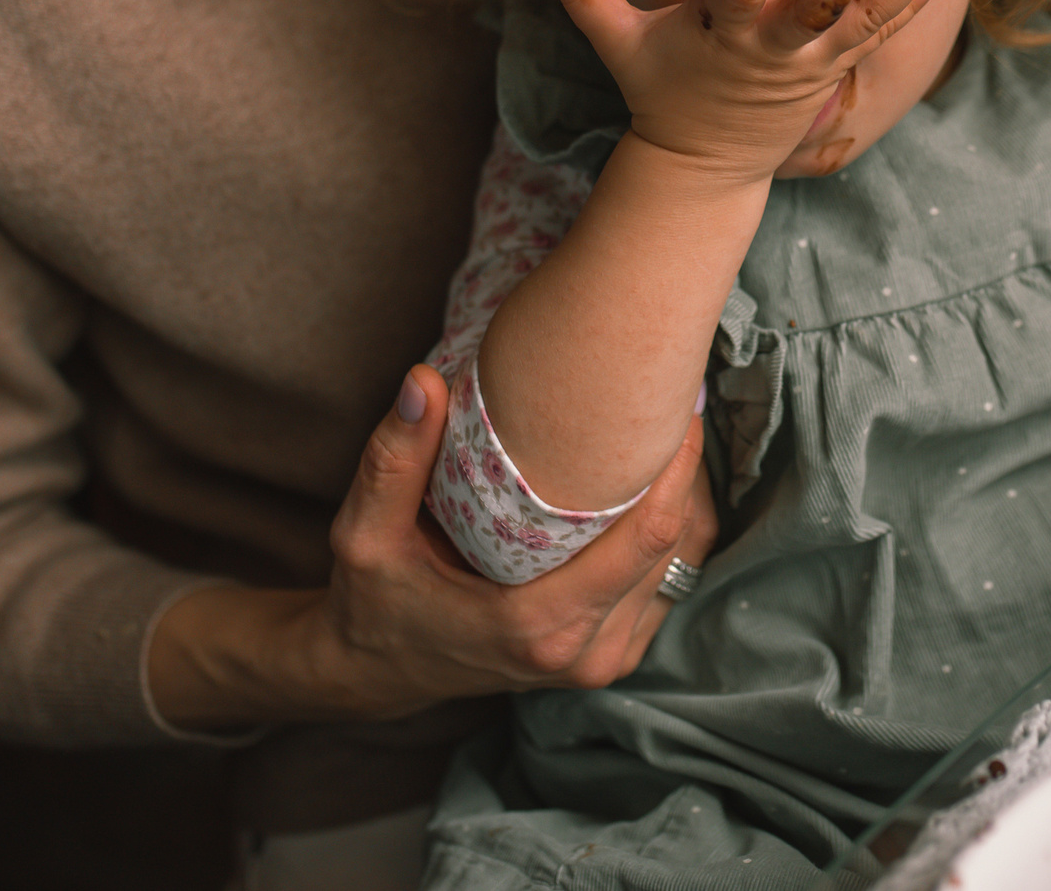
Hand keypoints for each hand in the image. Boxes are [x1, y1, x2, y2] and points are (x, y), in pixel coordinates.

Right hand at [146, 366, 716, 729]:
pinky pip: (671, 582)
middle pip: (678, 544)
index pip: (646, 540)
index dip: (676, 469)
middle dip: (684, 472)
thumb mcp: (365, 534)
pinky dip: (673, 530)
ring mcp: (605, 659)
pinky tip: (650, 482)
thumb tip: (423, 380)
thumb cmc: (375, 600)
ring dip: (685, 498)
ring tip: (663, 432)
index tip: (676, 405)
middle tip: (670, 399)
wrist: (381, 670)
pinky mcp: (614, 654)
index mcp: (537, 625)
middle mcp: (583, 651)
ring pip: (684, 563)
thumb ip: (394, 460)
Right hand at [550, 0, 959, 181]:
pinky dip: (910, 0)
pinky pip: (880, 34)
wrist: (704, 165)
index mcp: (720, 33)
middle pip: (815, 5)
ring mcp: (810, 63)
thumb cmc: (661, 90)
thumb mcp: (616, 43)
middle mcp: (771, 48)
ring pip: (863, 18)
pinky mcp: (833, 71)